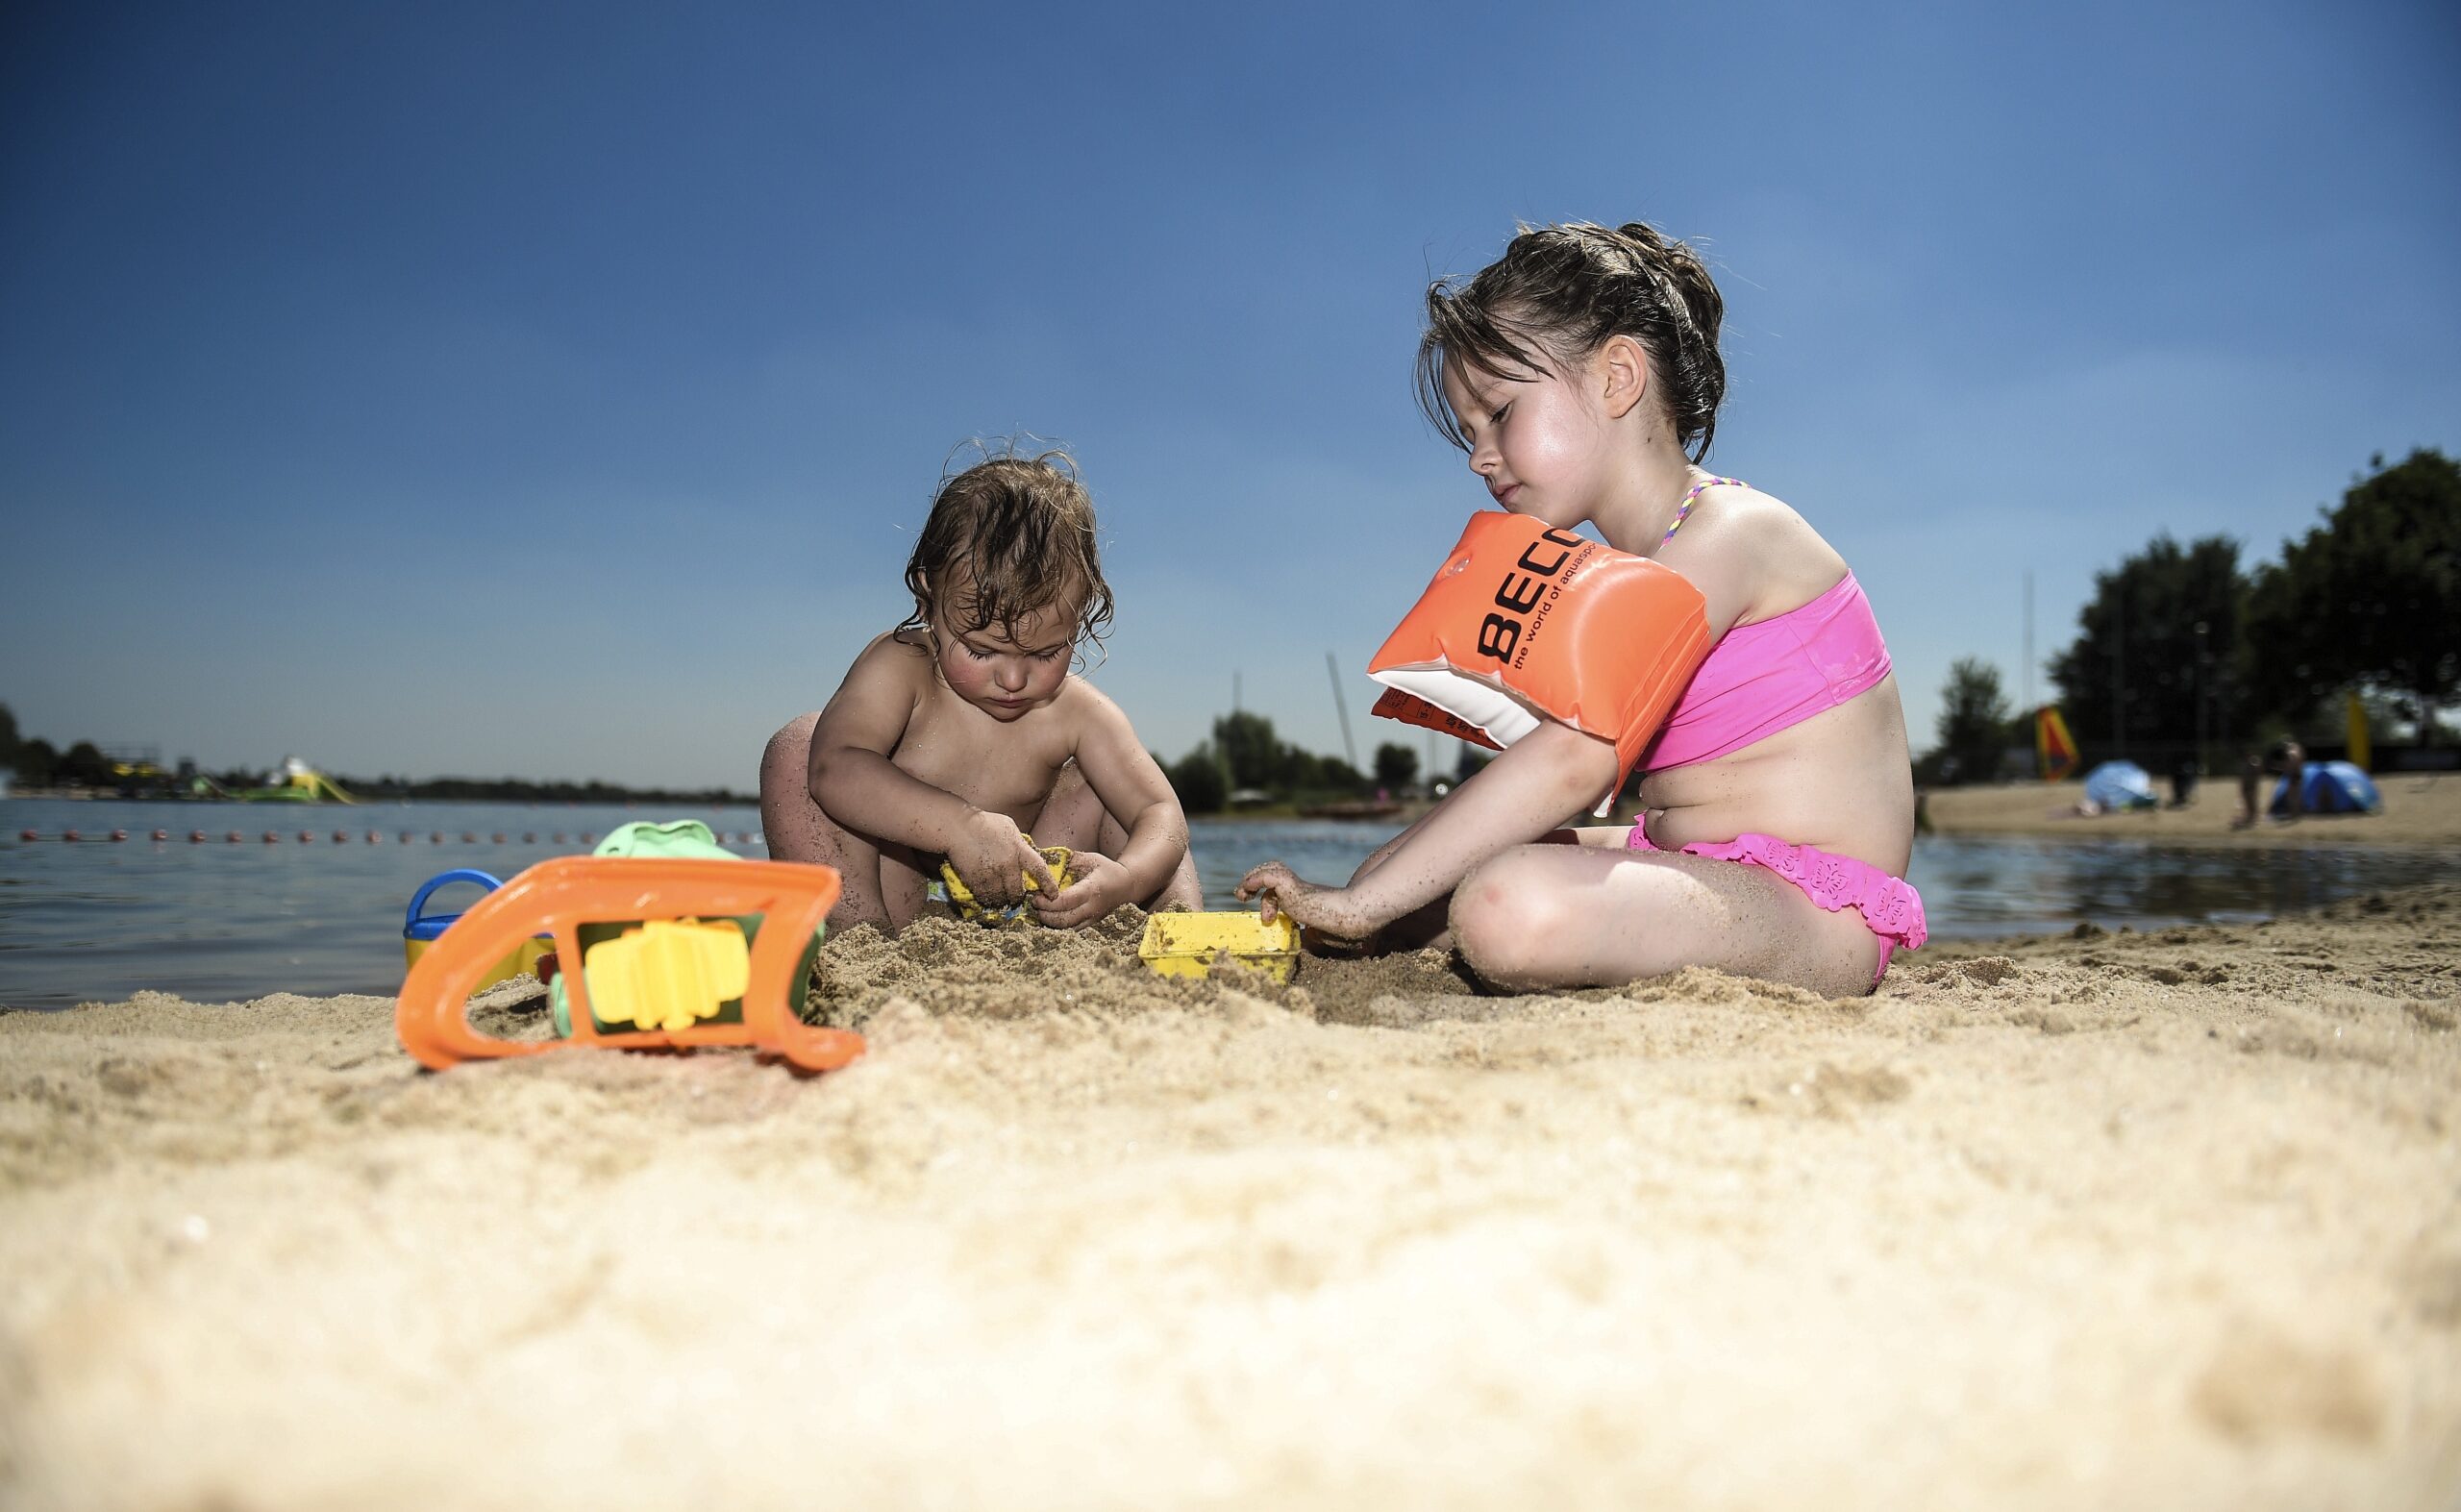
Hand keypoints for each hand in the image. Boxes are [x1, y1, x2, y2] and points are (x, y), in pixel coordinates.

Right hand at [947, 810, 1060, 909]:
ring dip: (1002, 900)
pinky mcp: (976, 880)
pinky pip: (985, 896)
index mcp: (1019, 849)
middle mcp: (1008, 864)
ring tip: (1001, 899)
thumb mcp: (1009, 827)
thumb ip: (1019, 842)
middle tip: (1016, 898)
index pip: (1039, 869)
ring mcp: (991, 874)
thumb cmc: (984, 823)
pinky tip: (987, 896)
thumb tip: (1025, 852)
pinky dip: (987, 898)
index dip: (1048, 884)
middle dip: (1018, 897)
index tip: (1053, 894)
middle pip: (1017, 890)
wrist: (957, 827)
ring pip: (1001, 896)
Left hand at [1031, 849, 1128, 928]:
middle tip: (1035, 905)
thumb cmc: (1107, 870)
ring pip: (1067, 929)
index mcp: (1091, 890)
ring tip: (1040, 911)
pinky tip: (1051, 917)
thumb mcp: (1091, 859)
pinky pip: (1072, 930)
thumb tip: (1047, 860)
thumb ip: (1070, 860)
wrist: (1127, 886)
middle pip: (1064, 920)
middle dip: (1045, 915)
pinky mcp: (1091, 924)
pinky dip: (1059, 926)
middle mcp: (1092, 908)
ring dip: (1050, 922)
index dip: (1048, 902)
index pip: (1066, 901)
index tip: (1037, 897)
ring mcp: (1092, 919)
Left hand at [1235, 862, 1374, 941]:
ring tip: (1243, 895)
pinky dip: (1254, 881)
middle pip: (1273, 871)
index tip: (1260, 907)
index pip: (1281, 881)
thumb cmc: (1339, 923)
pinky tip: (1247, 891)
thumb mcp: (1319, 928)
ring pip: (1269, 871)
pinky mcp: (1291, 885)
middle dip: (1255, 880)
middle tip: (1244, 896)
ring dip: (1252, 881)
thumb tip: (1308, 947)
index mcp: (1304, 894)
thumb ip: (1311, 933)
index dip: (1267, 889)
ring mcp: (1295, 885)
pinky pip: (1267, 877)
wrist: (1347, 914)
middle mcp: (1299, 886)